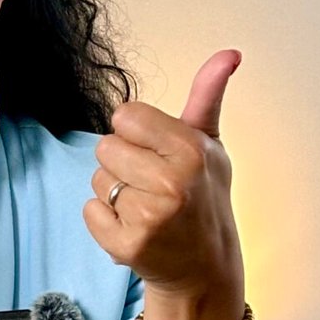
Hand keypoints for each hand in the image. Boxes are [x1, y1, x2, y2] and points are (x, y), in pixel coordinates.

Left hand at [83, 49, 244, 316]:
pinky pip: (89, 211)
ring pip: (96, 180)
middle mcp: (172, 183)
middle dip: (122, 162)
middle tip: (151, 184)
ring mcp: (149, 218)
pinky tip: (134, 228)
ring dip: (114, 193)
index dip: (135, 132)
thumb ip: (208, 95)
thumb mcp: (210, 144)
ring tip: (146, 208)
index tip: (156, 152)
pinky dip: (105, 220)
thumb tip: (229, 53)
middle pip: (105, 147)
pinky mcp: (128, 246)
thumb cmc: (204, 196)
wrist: (205, 266)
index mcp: (190, 150)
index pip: (125, 116)